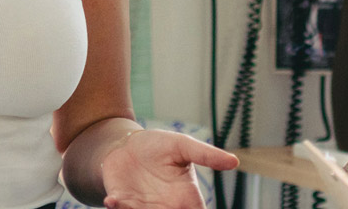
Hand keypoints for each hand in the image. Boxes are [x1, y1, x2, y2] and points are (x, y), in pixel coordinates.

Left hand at [98, 130, 238, 208]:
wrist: (125, 144)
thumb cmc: (158, 145)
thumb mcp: (183, 145)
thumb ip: (206, 155)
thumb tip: (234, 161)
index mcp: (186, 199)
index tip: (185, 208)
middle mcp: (166, 208)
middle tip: (157, 208)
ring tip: (132, 204)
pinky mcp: (123, 204)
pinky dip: (117, 208)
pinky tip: (112, 200)